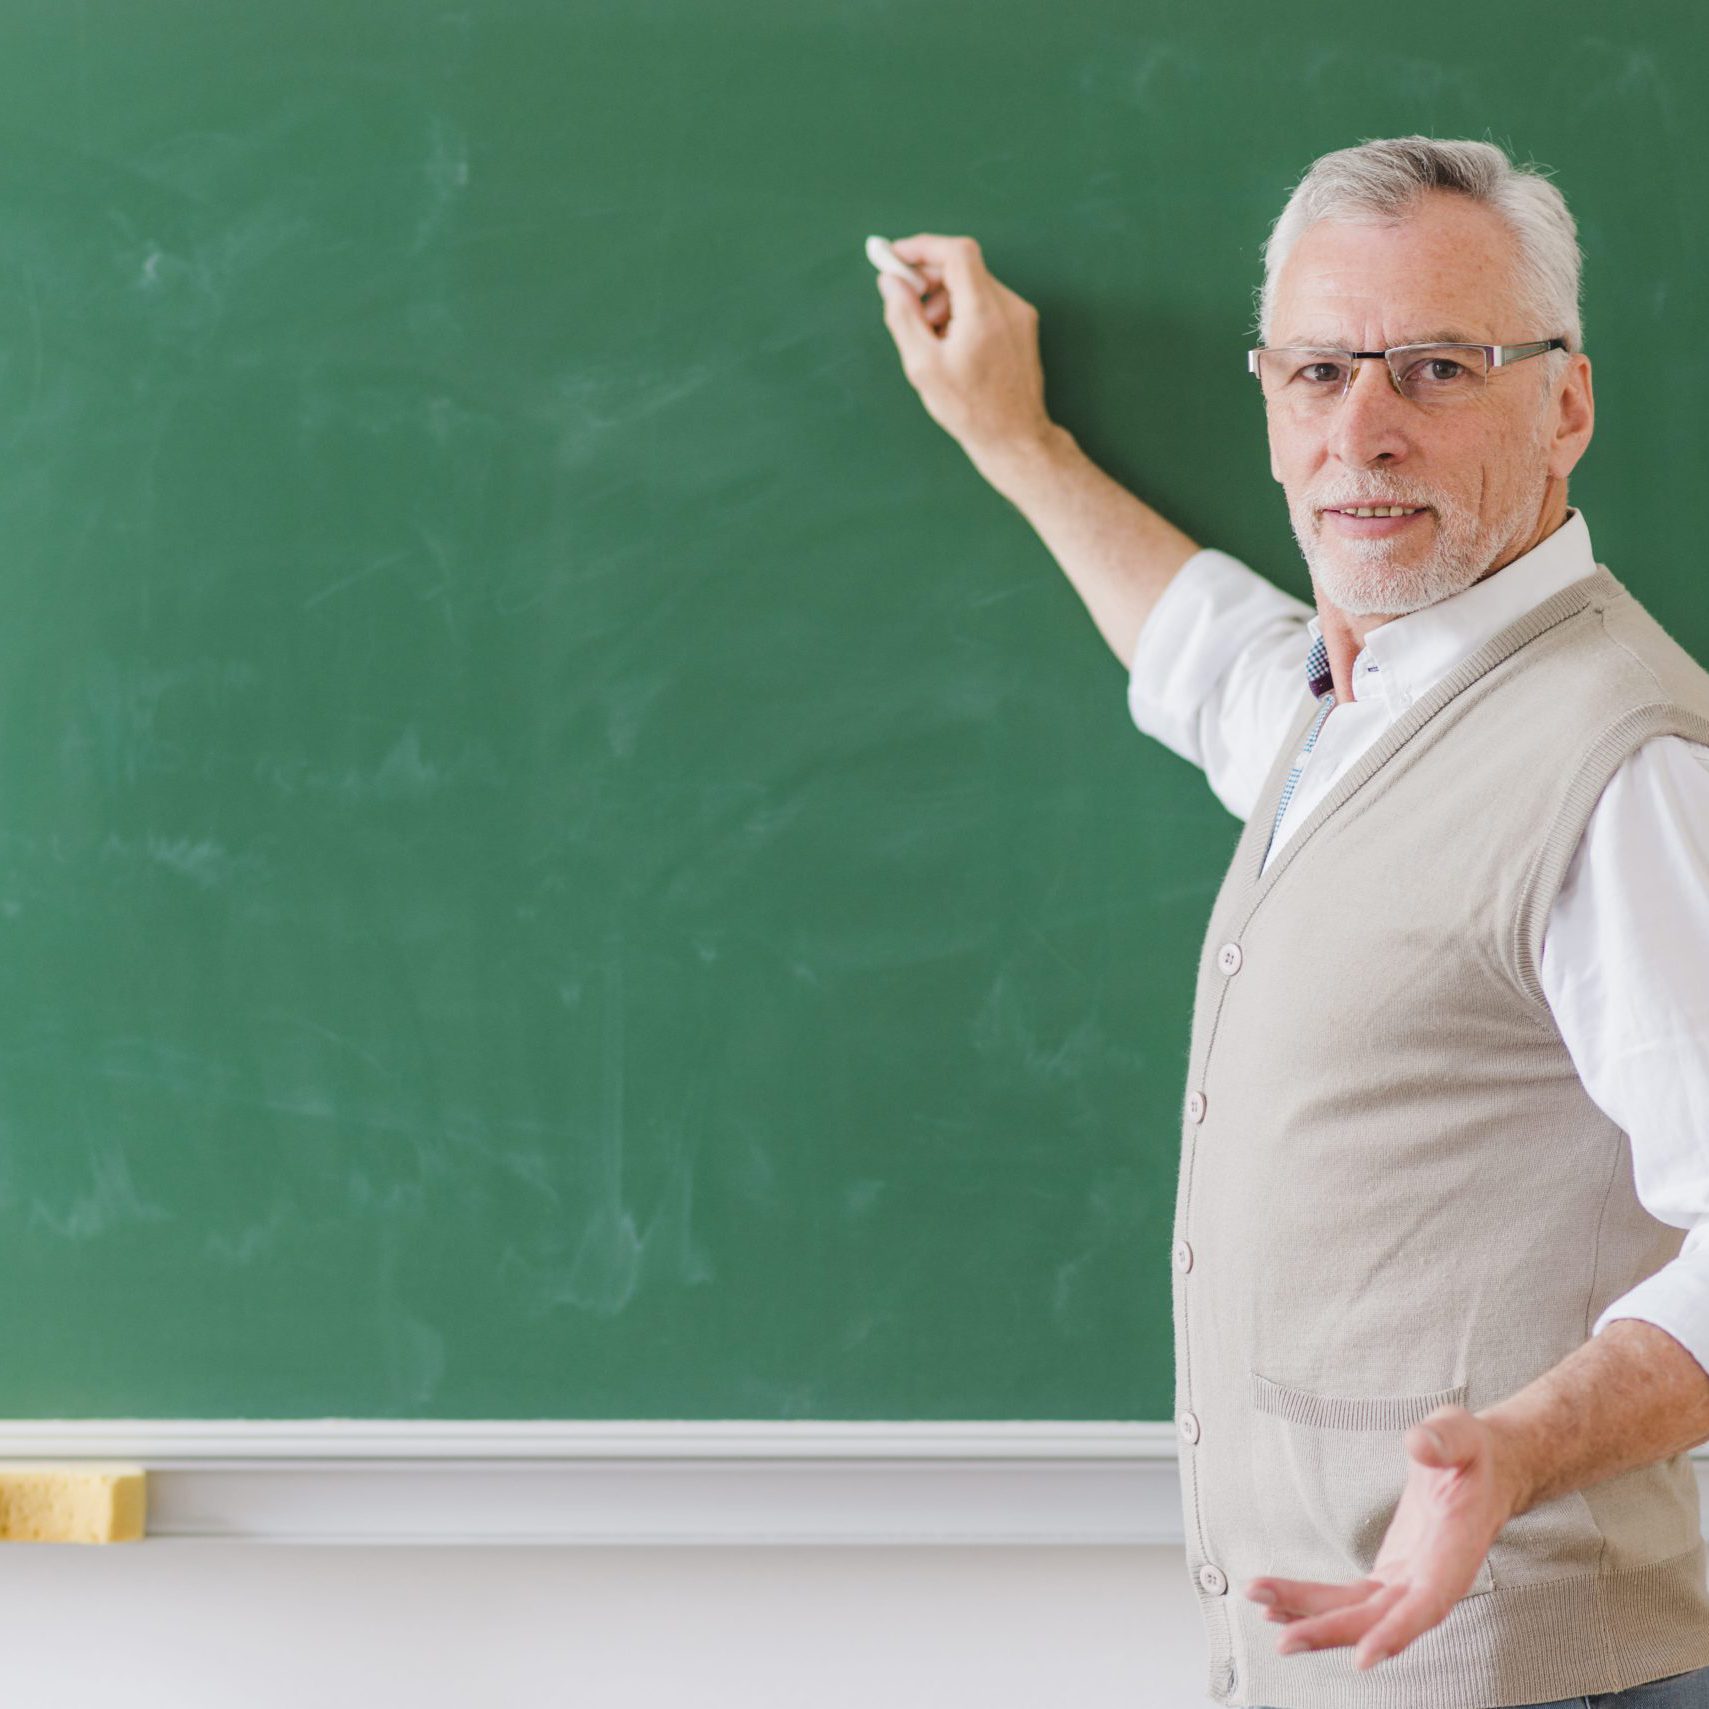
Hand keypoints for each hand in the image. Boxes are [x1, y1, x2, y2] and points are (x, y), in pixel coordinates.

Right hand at [872, 233, 1054, 468]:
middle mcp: (1008, 305)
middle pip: (963, 266)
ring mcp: (1019, 315)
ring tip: (930, 337)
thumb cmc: (970, 409)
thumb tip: (890, 282)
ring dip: (944, 299)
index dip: (922, 248)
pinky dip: (963, 311)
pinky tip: (951, 345)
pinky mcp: (1022, 326)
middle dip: (929, 278)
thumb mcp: (923, 366)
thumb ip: (903, 317)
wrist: (1014, 437)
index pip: (956, 252)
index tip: (896, 258)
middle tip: (906, 302)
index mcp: (984, 311)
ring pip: (973, 285)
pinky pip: (986, 302)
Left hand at [1242, 1405, 1526, 1672]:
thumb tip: (1420, 1444)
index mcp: (1454, 1553)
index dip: (1397, 1632)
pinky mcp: (1390, 1577)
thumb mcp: (1462, 1434)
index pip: (1428, 1603)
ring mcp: (1408, 1582)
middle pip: (1379, 1618)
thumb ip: (1445, 1440)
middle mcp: (1431, 1579)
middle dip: (1330, 1630)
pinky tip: (1278, 1605)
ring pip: (1356, 1612)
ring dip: (1309, 1615)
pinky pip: (1349, 1599)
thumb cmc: (1472, 1455)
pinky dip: (1314, 1603)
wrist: (1484, 1471)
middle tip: (1284, 1640)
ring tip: (1261, 1606)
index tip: (1364, 1658)